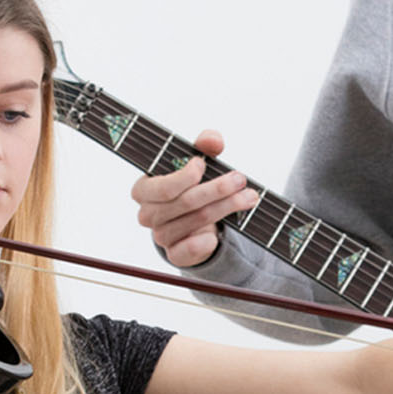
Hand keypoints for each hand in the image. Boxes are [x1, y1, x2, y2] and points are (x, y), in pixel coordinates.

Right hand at [130, 129, 258, 266]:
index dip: (184, 176)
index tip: (203, 165)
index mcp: (144, 189)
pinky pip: (187, 251)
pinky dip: (203, 243)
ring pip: (195, 220)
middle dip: (216, 189)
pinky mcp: (175, 254)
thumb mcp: (197, 162)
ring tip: (248, 197)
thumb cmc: (191, 186)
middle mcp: (148, 214)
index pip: (162, 187)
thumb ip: (204, 146)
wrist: (195, 220)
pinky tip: (217, 234)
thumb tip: (213, 139)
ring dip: (226, 208)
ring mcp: (160, 236)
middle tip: (240, 180)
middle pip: (184, 202)